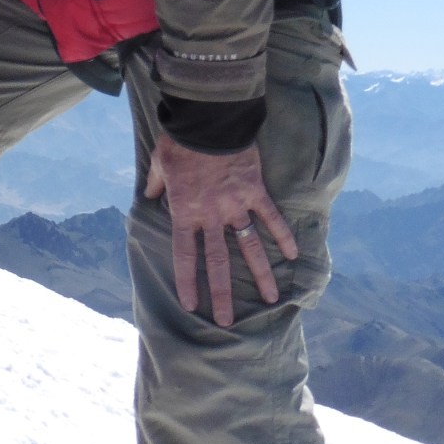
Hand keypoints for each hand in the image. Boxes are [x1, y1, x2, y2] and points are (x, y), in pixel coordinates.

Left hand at [143, 133, 297, 327]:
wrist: (207, 121)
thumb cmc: (179, 142)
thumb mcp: (158, 163)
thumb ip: (156, 183)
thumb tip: (150, 194)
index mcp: (184, 211)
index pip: (184, 254)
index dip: (187, 281)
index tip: (192, 304)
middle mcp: (211, 215)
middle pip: (217, 262)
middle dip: (222, 294)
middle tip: (228, 321)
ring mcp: (235, 205)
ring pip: (249, 247)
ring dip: (261, 274)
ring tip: (272, 299)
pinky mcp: (254, 191)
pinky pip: (270, 217)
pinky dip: (282, 234)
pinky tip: (293, 255)